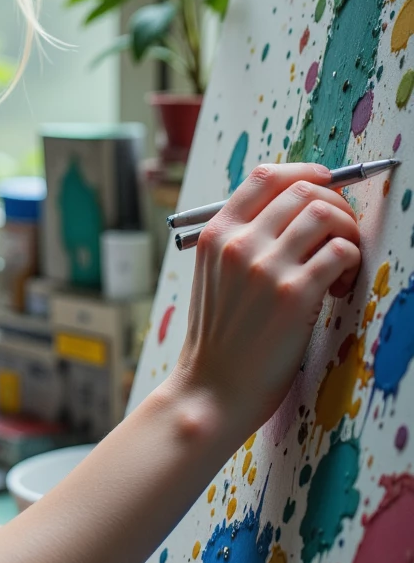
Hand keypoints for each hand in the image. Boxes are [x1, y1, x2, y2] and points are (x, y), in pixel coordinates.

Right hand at [173, 163, 361, 440]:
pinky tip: (340, 287)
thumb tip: (294, 210)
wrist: (211, 389)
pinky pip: (341, 252)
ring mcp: (265, 267)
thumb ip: (242, 241)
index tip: (325, 184)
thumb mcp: (213, 276)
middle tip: (341, 235)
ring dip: (347, 233)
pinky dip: (352, 263)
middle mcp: (239, 243)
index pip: (265, 176)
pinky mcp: (293, 295)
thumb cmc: (219, 338)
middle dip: (335, 206)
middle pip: (303, 191)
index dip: (305, 172)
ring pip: (327, 215)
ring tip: (342, 265)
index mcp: (216, 234)